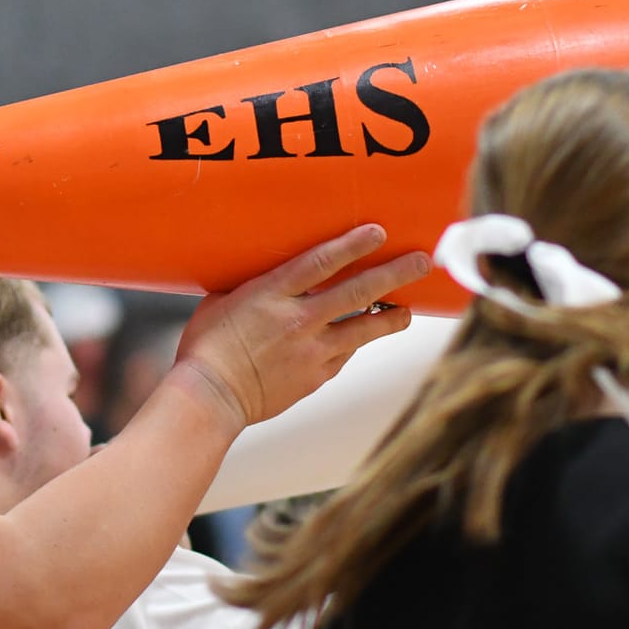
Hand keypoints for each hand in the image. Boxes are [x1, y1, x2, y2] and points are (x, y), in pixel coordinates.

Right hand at [173, 225, 429, 426]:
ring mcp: (312, 351)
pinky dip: (353, 344)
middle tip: (422, 262)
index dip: (354, 245)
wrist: (210, 396)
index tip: (379, 232)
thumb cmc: (206, 346)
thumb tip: (268, 267)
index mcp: (273, 293)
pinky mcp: (315, 377)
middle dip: (394, 274)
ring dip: (392, 317)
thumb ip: (254, 284)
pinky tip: (359, 338)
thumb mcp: (222, 299)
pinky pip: (344, 356)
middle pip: (358, 291)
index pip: (323, 262)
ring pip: (365, 329)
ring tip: (408, 311)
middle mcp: (299, 319)